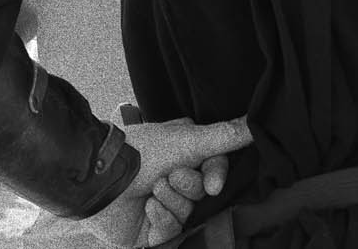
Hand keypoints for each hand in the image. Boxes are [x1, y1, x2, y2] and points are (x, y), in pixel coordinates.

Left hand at [83, 114, 252, 247]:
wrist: (101, 178)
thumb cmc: (140, 152)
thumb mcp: (186, 140)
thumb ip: (223, 136)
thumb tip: (256, 124)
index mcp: (184, 156)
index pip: (216, 172)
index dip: (216, 178)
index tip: (211, 185)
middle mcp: (175, 180)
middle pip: (202, 195)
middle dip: (187, 187)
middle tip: (167, 177)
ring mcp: (163, 206)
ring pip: (188, 214)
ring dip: (171, 202)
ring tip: (151, 191)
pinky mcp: (151, 230)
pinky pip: (171, 232)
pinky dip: (161, 219)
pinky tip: (147, 208)